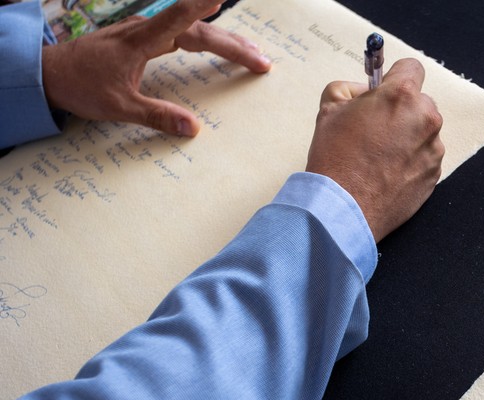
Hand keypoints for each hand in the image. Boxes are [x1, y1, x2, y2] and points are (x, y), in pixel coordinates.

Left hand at [41, 0, 270, 136]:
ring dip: (223, 39)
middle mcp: (145, 31)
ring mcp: (144, 33)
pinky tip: (214, 36)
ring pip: (191, 30)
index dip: (203, 8)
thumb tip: (192, 129)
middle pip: (197, 30)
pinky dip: (204, 36)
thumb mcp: (118, 108)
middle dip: (232, 44)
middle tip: (261, 61)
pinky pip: (180, 32)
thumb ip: (156, 116)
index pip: (180, 19)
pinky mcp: (142, 39)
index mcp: (140, 42)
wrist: (48, 74)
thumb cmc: (80, 87)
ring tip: (250, 52)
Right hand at [306, 59, 443, 241]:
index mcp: (402, 96)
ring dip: (408, 136)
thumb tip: (365, 91)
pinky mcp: (435, 174)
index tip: (385, 91)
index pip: (412, 68)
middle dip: (401, 110)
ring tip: (380, 155)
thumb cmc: (335, 159)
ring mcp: (433, 149)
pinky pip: (425, 157)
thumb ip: (349, 89)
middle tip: (376, 128)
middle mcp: (425, 119)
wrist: (342, 208)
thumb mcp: (329, 109)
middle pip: (420, 102)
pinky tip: (388, 172)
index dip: (395, 77)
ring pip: (424, 131)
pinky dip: (411, 161)